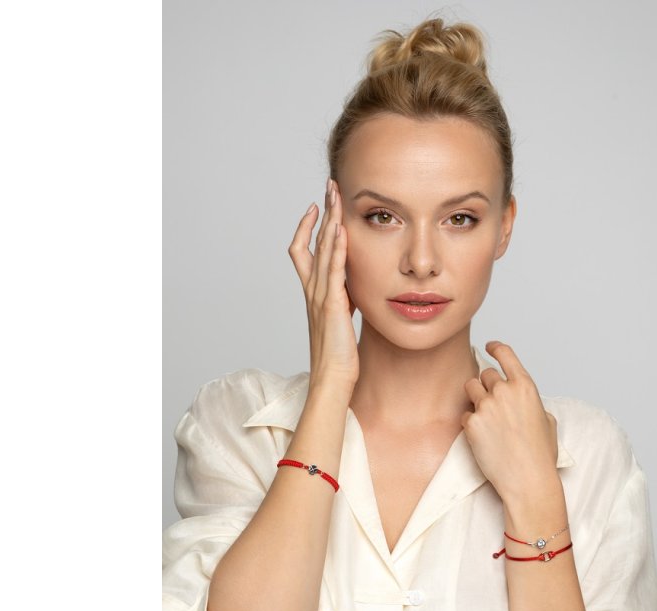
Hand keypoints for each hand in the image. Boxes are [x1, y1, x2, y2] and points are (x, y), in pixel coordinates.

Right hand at [288, 179, 358, 388]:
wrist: (333, 378)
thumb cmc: (338, 355)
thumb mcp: (340, 319)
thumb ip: (343, 300)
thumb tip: (352, 290)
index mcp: (313, 292)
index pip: (303, 251)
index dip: (308, 227)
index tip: (317, 207)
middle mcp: (312, 289)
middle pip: (312, 241)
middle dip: (322, 212)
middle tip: (330, 186)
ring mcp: (320, 296)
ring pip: (321, 249)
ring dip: (329, 220)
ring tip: (335, 196)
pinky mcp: (332, 304)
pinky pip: (333, 270)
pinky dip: (336, 248)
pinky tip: (341, 229)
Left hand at [461, 341, 559, 502]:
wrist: (528, 479)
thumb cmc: (540, 454)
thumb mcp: (546, 420)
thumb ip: (530, 401)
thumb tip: (520, 397)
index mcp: (525, 387)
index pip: (506, 355)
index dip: (496, 348)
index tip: (490, 346)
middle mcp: (504, 391)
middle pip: (485, 374)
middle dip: (487, 386)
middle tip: (494, 406)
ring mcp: (486, 406)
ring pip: (470, 389)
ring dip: (475, 399)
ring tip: (487, 420)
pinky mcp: (471, 423)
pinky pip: (465, 414)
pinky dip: (471, 423)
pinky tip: (484, 438)